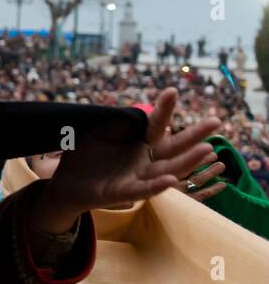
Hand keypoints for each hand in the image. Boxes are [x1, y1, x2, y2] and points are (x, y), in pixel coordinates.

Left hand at [41, 88, 219, 229]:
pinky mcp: (123, 193)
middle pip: (174, 147)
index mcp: (139, 144)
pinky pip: (143, 190)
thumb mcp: (98, 134)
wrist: (66, 184)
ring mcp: (136, 177)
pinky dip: (157, 185)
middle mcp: (144, 161)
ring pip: (167, 169)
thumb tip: (135, 111)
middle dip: (195, 136)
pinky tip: (171, 178)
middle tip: (216, 121)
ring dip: (187, 161)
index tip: (172, 90)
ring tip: (206, 149)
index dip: (164, 109)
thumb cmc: (86, 156)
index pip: (156, 125)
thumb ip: (116, 124)